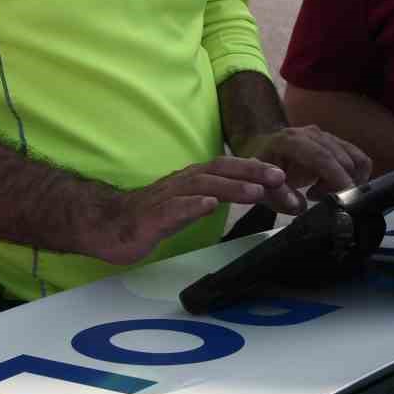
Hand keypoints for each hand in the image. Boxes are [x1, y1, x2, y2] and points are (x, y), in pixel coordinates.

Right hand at [90, 157, 288, 264]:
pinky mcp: (152, 216)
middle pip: (221, 169)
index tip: (286, 179)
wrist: (107, 225)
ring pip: (202, 186)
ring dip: (231, 186)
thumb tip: (257, 195)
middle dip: (252, 171)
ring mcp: (167, 197)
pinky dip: (192, 205)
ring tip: (255, 190)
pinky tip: (208, 205)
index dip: (258, 170)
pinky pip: (173, 208)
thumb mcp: (192, 205)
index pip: (231, 168)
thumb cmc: (152, 216)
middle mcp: (183, 182)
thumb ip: (218, 197)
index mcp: (194, 179)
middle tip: (281, 177)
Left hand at [239, 125, 372, 213]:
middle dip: (340, 185)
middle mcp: (310, 134)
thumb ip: (278, 197)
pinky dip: (355, 176)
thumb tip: (300, 205)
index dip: (336, 176)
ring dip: (348, 181)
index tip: (345, 196)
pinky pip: (358, 159)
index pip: (320, 156)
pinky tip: (333, 185)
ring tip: (323, 192)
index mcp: (290, 141)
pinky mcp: (336, 142)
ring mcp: (325, 136)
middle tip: (321, 200)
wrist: (263, 157)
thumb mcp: (262, 189)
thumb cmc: (262, 175)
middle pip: (341, 158)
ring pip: (354, 159)